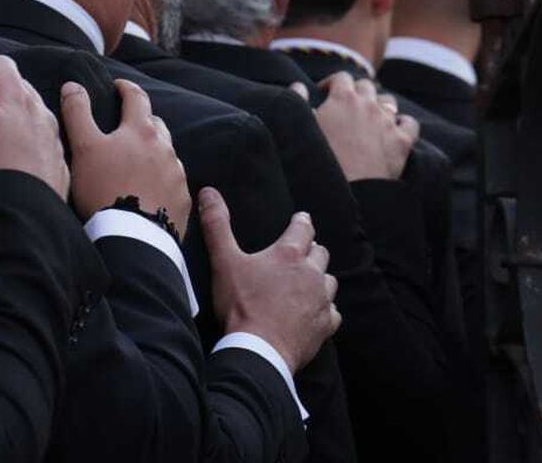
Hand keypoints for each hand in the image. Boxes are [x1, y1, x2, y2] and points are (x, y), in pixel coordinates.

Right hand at [0, 50, 68, 198]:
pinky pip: (45, 136)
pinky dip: (31, 133)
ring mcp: (53, 137)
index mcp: (18, 99)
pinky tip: (20, 148)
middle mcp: (41, 113)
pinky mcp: (58, 161)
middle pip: (20, 84)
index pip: (1, 64)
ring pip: (35, 109)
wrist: (23, 214)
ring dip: (17, 108)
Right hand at [63, 78, 190, 238]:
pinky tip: (149, 191)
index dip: (126, 89)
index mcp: (141, 130)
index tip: (119, 86)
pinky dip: (161, 180)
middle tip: (127, 126)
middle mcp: (164, 148)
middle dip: (142, 121)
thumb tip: (72, 85)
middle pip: (156, 125)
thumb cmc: (104, 189)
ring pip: (166, 154)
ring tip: (136, 163)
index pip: (137, 97)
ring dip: (153, 152)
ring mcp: (176, 175)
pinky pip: (173, 182)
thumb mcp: (83, 147)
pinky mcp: (182, 200)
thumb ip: (77, 112)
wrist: (131, 236)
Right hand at [201, 189, 340, 371]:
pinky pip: (332, 312)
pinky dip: (324, 309)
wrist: (258, 350)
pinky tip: (314, 312)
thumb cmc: (240, 304)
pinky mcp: (325, 325)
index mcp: (288, 254)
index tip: (301, 219)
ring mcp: (321, 300)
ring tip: (307, 282)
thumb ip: (217, 224)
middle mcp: (311, 273)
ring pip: (329, 281)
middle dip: (312, 250)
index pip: (303, 228)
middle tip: (301, 253)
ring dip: (319, 279)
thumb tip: (208, 191)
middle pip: (320, 253)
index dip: (302, 222)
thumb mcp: (224, 261)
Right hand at [309, 73, 419, 180]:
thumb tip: (298, 85)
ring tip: (371, 116)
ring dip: (380, 104)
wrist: (348, 190)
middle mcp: (368, 104)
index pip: (341, 77)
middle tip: (348, 105)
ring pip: (389, 101)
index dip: (332, 82)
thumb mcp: (302, 126)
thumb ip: (297, 100)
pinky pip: (410, 123)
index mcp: (343, 98)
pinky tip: (396, 130)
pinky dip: (403, 123)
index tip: (325, 92)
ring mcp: (388, 121)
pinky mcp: (403, 141)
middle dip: (357, 91)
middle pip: (366, 86)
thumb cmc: (320, 158)